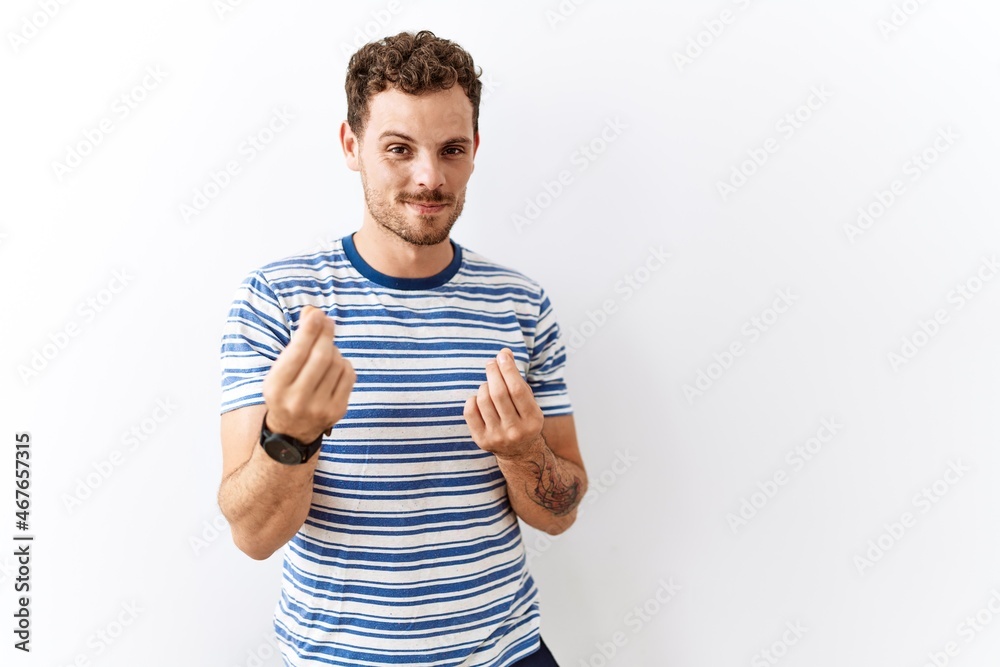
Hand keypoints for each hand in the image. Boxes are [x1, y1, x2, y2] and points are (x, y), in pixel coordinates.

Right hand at [261, 306, 354, 442]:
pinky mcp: (338, 411)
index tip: (316, 313)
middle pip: (321, 357)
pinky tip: (335, 364)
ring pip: (336, 364)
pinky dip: (344, 363)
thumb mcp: (279, 370)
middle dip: (325, 333)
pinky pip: (348, 375)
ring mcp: (320, 408)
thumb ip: (295, 343)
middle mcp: (297, 400)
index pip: (297, 353)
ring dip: (333, 349)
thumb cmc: (285, 392)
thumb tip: (312, 312)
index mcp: (276, 388)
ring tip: (325, 349)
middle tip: (327, 321)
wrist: (292, 431)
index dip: (309, 330)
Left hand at [464, 348, 543, 460]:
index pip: (516, 390)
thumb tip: (504, 353)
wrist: (520, 452)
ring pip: (483, 400)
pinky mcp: (482, 441)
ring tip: (489, 385)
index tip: (502, 355)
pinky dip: (473, 399)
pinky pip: (470, 412)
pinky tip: (479, 399)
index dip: (508, 369)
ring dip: (484, 386)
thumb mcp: (528, 401)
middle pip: (499, 394)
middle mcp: (516, 431)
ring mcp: (497, 437)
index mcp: (533, 420)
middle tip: (491, 363)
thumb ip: (517, 378)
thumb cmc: (523, 418)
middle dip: (493, 373)